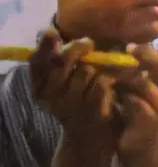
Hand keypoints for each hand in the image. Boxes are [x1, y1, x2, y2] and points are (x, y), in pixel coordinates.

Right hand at [28, 31, 119, 166]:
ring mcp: (69, 106)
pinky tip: (111, 86)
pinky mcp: (90, 112)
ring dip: (98, 68)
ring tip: (100, 76)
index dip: (44, 46)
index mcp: (39, 88)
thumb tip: (51, 31)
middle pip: (63, 61)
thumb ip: (60, 57)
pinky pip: (102, 84)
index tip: (53, 33)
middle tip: (88, 44)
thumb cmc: (81, 99)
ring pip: (86, 71)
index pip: (36, 63)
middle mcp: (50, 97)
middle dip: (78, 49)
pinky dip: (111, 80)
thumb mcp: (67, 78)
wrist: (93, 135)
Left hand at [113, 43, 157, 166]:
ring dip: (129, 77)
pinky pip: (138, 103)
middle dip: (147, 55)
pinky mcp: (149, 123)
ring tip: (116, 75)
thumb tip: (134, 47)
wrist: (141, 152)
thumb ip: (148, 74)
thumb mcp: (148, 93)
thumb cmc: (141, 118)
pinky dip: (126, 97)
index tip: (155, 49)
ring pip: (148, 85)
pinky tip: (117, 97)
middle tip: (129, 49)